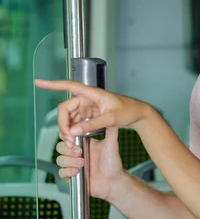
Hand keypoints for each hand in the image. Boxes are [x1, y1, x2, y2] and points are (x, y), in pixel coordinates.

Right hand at [34, 79, 150, 145]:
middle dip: (63, 124)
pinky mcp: (89, 114)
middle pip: (64, 109)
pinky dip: (73, 130)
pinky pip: (75, 122)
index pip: (68, 86)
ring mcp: (87, 107)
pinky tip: (76, 139)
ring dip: (67, 129)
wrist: (137, 114)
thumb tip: (72, 132)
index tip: (38, 82)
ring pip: (69, 117)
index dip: (52, 84)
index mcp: (92, 94)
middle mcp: (87, 99)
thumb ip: (92, 125)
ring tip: (73, 142)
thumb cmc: (127, 110)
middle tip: (68, 139)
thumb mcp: (110, 119)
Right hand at [56, 127, 124, 199]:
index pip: (70, 135)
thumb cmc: (113, 163)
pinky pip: (61, 172)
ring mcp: (73, 164)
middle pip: (61, 146)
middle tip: (79, 152)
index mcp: (85, 142)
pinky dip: (68, 171)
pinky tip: (77, 171)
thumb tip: (110, 118)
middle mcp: (77, 152)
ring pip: (60, 159)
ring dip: (69, 161)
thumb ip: (110, 131)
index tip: (73, 138)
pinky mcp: (71, 175)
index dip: (68, 136)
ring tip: (82, 163)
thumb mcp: (112, 145)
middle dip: (68, 149)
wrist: (113, 182)